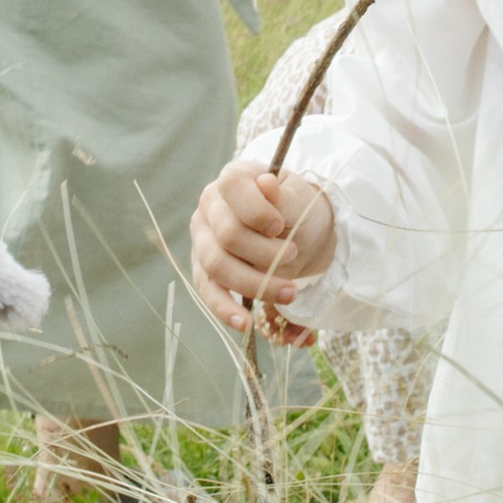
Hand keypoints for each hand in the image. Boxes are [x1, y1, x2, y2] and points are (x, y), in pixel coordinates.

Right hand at [192, 159, 337, 342]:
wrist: (299, 230)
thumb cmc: (296, 209)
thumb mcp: (298, 198)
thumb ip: (282, 196)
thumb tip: (266, 183)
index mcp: (231, 179)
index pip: (232, 189)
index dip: (256, 211)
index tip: (280, 227)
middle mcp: (209, 207)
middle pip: (227, 235)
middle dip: (264, 253)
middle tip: (293, 255)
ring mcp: (203, 238)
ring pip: (217, 266)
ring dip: (254, 284)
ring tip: (290, 292)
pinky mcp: (204, 269)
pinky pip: (208, 291)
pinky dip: (225, 309)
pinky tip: (244, 323)